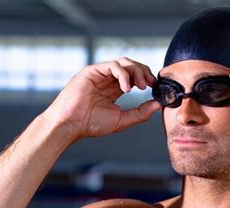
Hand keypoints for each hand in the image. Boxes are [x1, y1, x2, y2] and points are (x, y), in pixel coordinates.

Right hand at [44, 57, 160, 139]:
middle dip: (144, 73)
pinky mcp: (92, 71)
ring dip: (136, 72)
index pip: (135, 76)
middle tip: (150, 85)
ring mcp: (100, 73)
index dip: (147, 78)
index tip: (155, 88)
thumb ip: (140, 113)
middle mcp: (108, 79)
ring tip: (141, 86)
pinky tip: (126, 88)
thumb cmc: (91, 124)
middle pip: (132, 66)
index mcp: (114, 89)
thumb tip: (158, 105)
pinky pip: (113, 66)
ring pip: (124, 62)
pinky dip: (123, 75)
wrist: (71, 124)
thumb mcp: (122, 120)